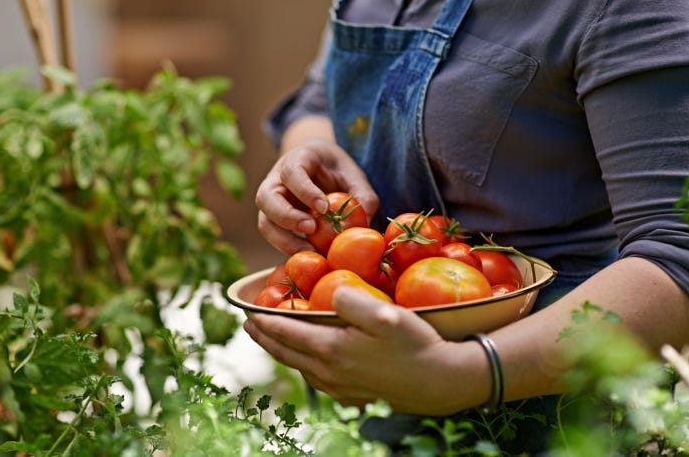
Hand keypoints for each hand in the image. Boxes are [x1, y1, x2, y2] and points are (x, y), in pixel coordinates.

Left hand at [243, 287, 482, 414]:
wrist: (440, 382)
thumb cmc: (415, 344)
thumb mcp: (386, 314)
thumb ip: (353, 299)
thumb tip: (328, 291)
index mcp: (331, 350)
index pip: (286, 333)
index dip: (264, 322)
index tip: (247, 312)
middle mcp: (329, 373)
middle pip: (286, 353)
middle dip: (264, 338)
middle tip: (249, 326)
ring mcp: (340, 388)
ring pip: (300, 368)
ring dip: (282, 352)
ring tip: (274, 340)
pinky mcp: (352, 397)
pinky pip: (316, 380)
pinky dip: (303, 366)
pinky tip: (308, 360)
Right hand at [256, 139, 377, 254]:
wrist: (321, 169)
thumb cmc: (337, 171)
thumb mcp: (353, 176)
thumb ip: (363, 196)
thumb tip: (365, 223)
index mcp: (296, 160)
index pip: (292, 172)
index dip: (305, 191)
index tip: (324, 208)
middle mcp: (276, 180)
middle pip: (265, 198)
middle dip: (286, 216)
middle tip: (311, 229)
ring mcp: (271, 203)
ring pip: (265, 222)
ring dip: (283, 240)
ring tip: (309, 251)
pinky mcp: (274, 222)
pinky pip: (274, 237)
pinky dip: (288, 248)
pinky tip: (308, 255)